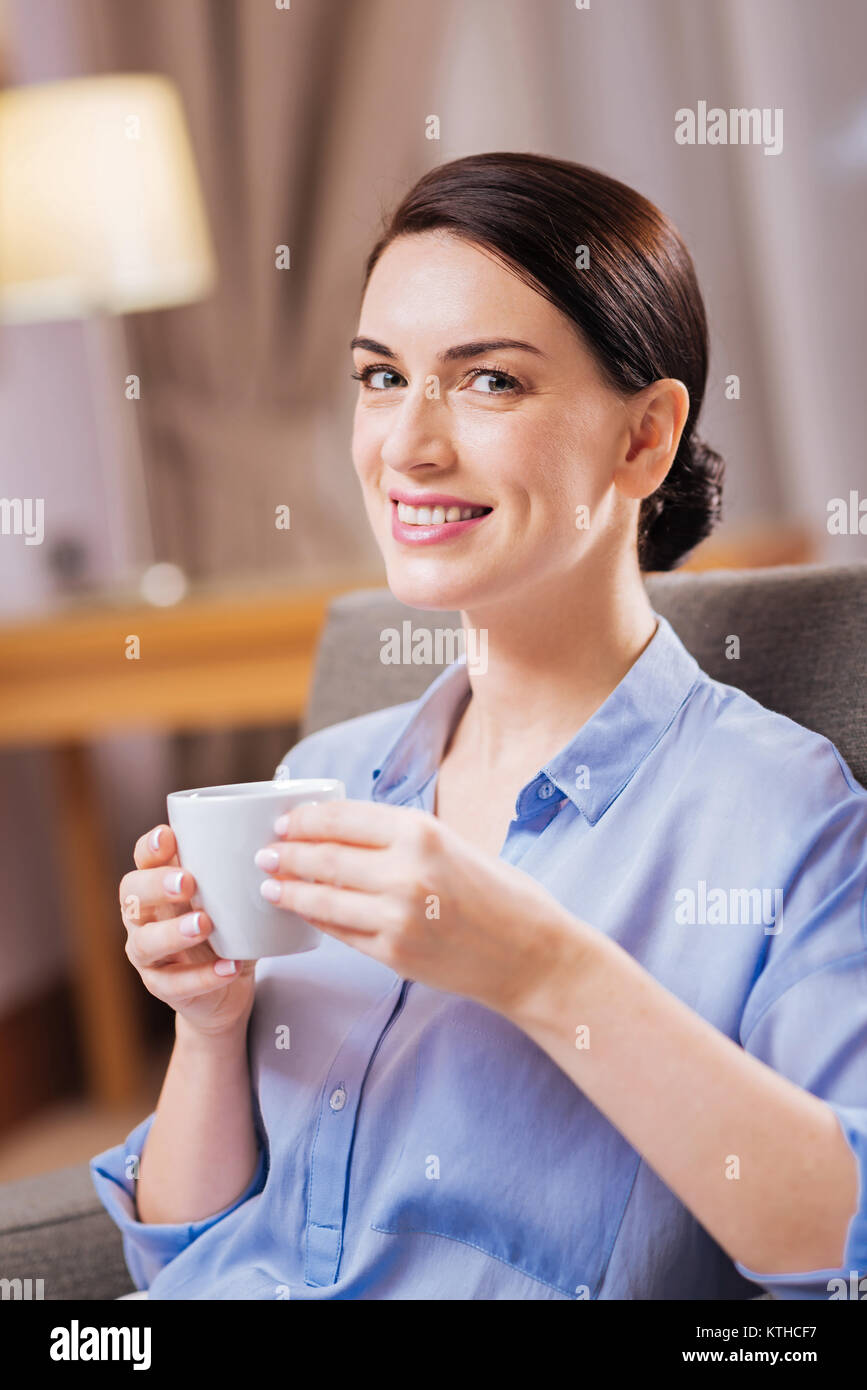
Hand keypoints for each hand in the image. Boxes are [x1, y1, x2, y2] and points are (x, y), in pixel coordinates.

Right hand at [120, 825, 255, 1040]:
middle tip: (187, 882)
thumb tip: (281, 847)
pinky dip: (201, 977)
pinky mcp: (160, 986)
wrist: (228, 982)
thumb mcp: (234, 896)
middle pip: (131, 894)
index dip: (150, 847)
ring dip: (173, 932)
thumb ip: (243, 873)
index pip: (143, 858)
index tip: (169, 836)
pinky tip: (227, 968)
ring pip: (144, 942)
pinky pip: (172, 984)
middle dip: (155, 885)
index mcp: (158, 883)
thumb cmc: (227, 924)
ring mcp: (147, 953)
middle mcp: (143, 915)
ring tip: (204, 925)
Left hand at [254, 800, 585, 1017]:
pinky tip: (304, 912)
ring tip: (269, 884)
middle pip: (324, 857)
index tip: (283, 820)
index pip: (341, 818)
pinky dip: (317, 920)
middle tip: (264, 852)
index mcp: (421, 832)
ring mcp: (396, 917)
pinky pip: (340, 933)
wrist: (532, 954)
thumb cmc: (497, 893)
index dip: (304, 819)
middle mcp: (405, 871)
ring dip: (290, 890)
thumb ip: (400, 836)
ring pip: (322, 898)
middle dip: (286, 854)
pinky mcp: (394, 954)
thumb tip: (340, 830)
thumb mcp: (452, 844)